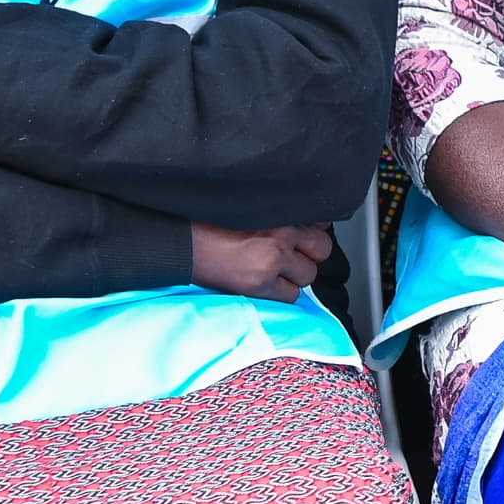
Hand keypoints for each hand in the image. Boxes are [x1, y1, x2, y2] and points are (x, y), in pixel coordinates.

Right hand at [190, 219, 333, 301]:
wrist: (180, 242)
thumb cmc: (208, 222)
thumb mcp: (248, 207)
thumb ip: (276, 212)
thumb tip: (306, 224)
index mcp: (276, 208)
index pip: (319, 220)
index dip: (311, 231)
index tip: (302, 236)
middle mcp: (279, 230)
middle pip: (322, 247)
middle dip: (310, 254)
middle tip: (292, 257)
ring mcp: (272, 257)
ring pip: (309, 274)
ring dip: (296, 276)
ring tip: (274, 271)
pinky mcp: (261, 282)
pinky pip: (292, 295)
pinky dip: (281, 293)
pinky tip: (265, 284)